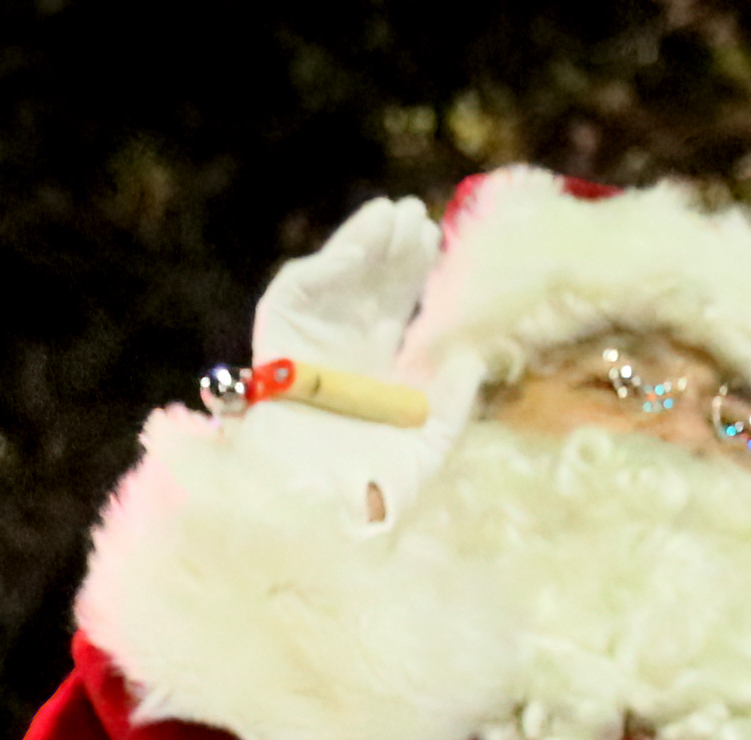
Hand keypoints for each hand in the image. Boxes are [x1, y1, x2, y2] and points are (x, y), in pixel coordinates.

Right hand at [234, 195, 458, 529]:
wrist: (318, 512)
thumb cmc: (372, 492)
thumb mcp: (428, 446)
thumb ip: (453, 405)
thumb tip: (474, 361)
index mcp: (373, 368)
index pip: (393, 306)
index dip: (411, 270)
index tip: (434, 239)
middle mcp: (339, 350)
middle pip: (369, 284)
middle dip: (393, 248)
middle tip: (420, 216)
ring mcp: (306, 343)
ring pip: (334, 278)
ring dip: (362, 243)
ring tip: (394, 216)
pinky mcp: (276, 342)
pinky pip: (297, 290)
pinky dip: (330, 263)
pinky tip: (363, 246)